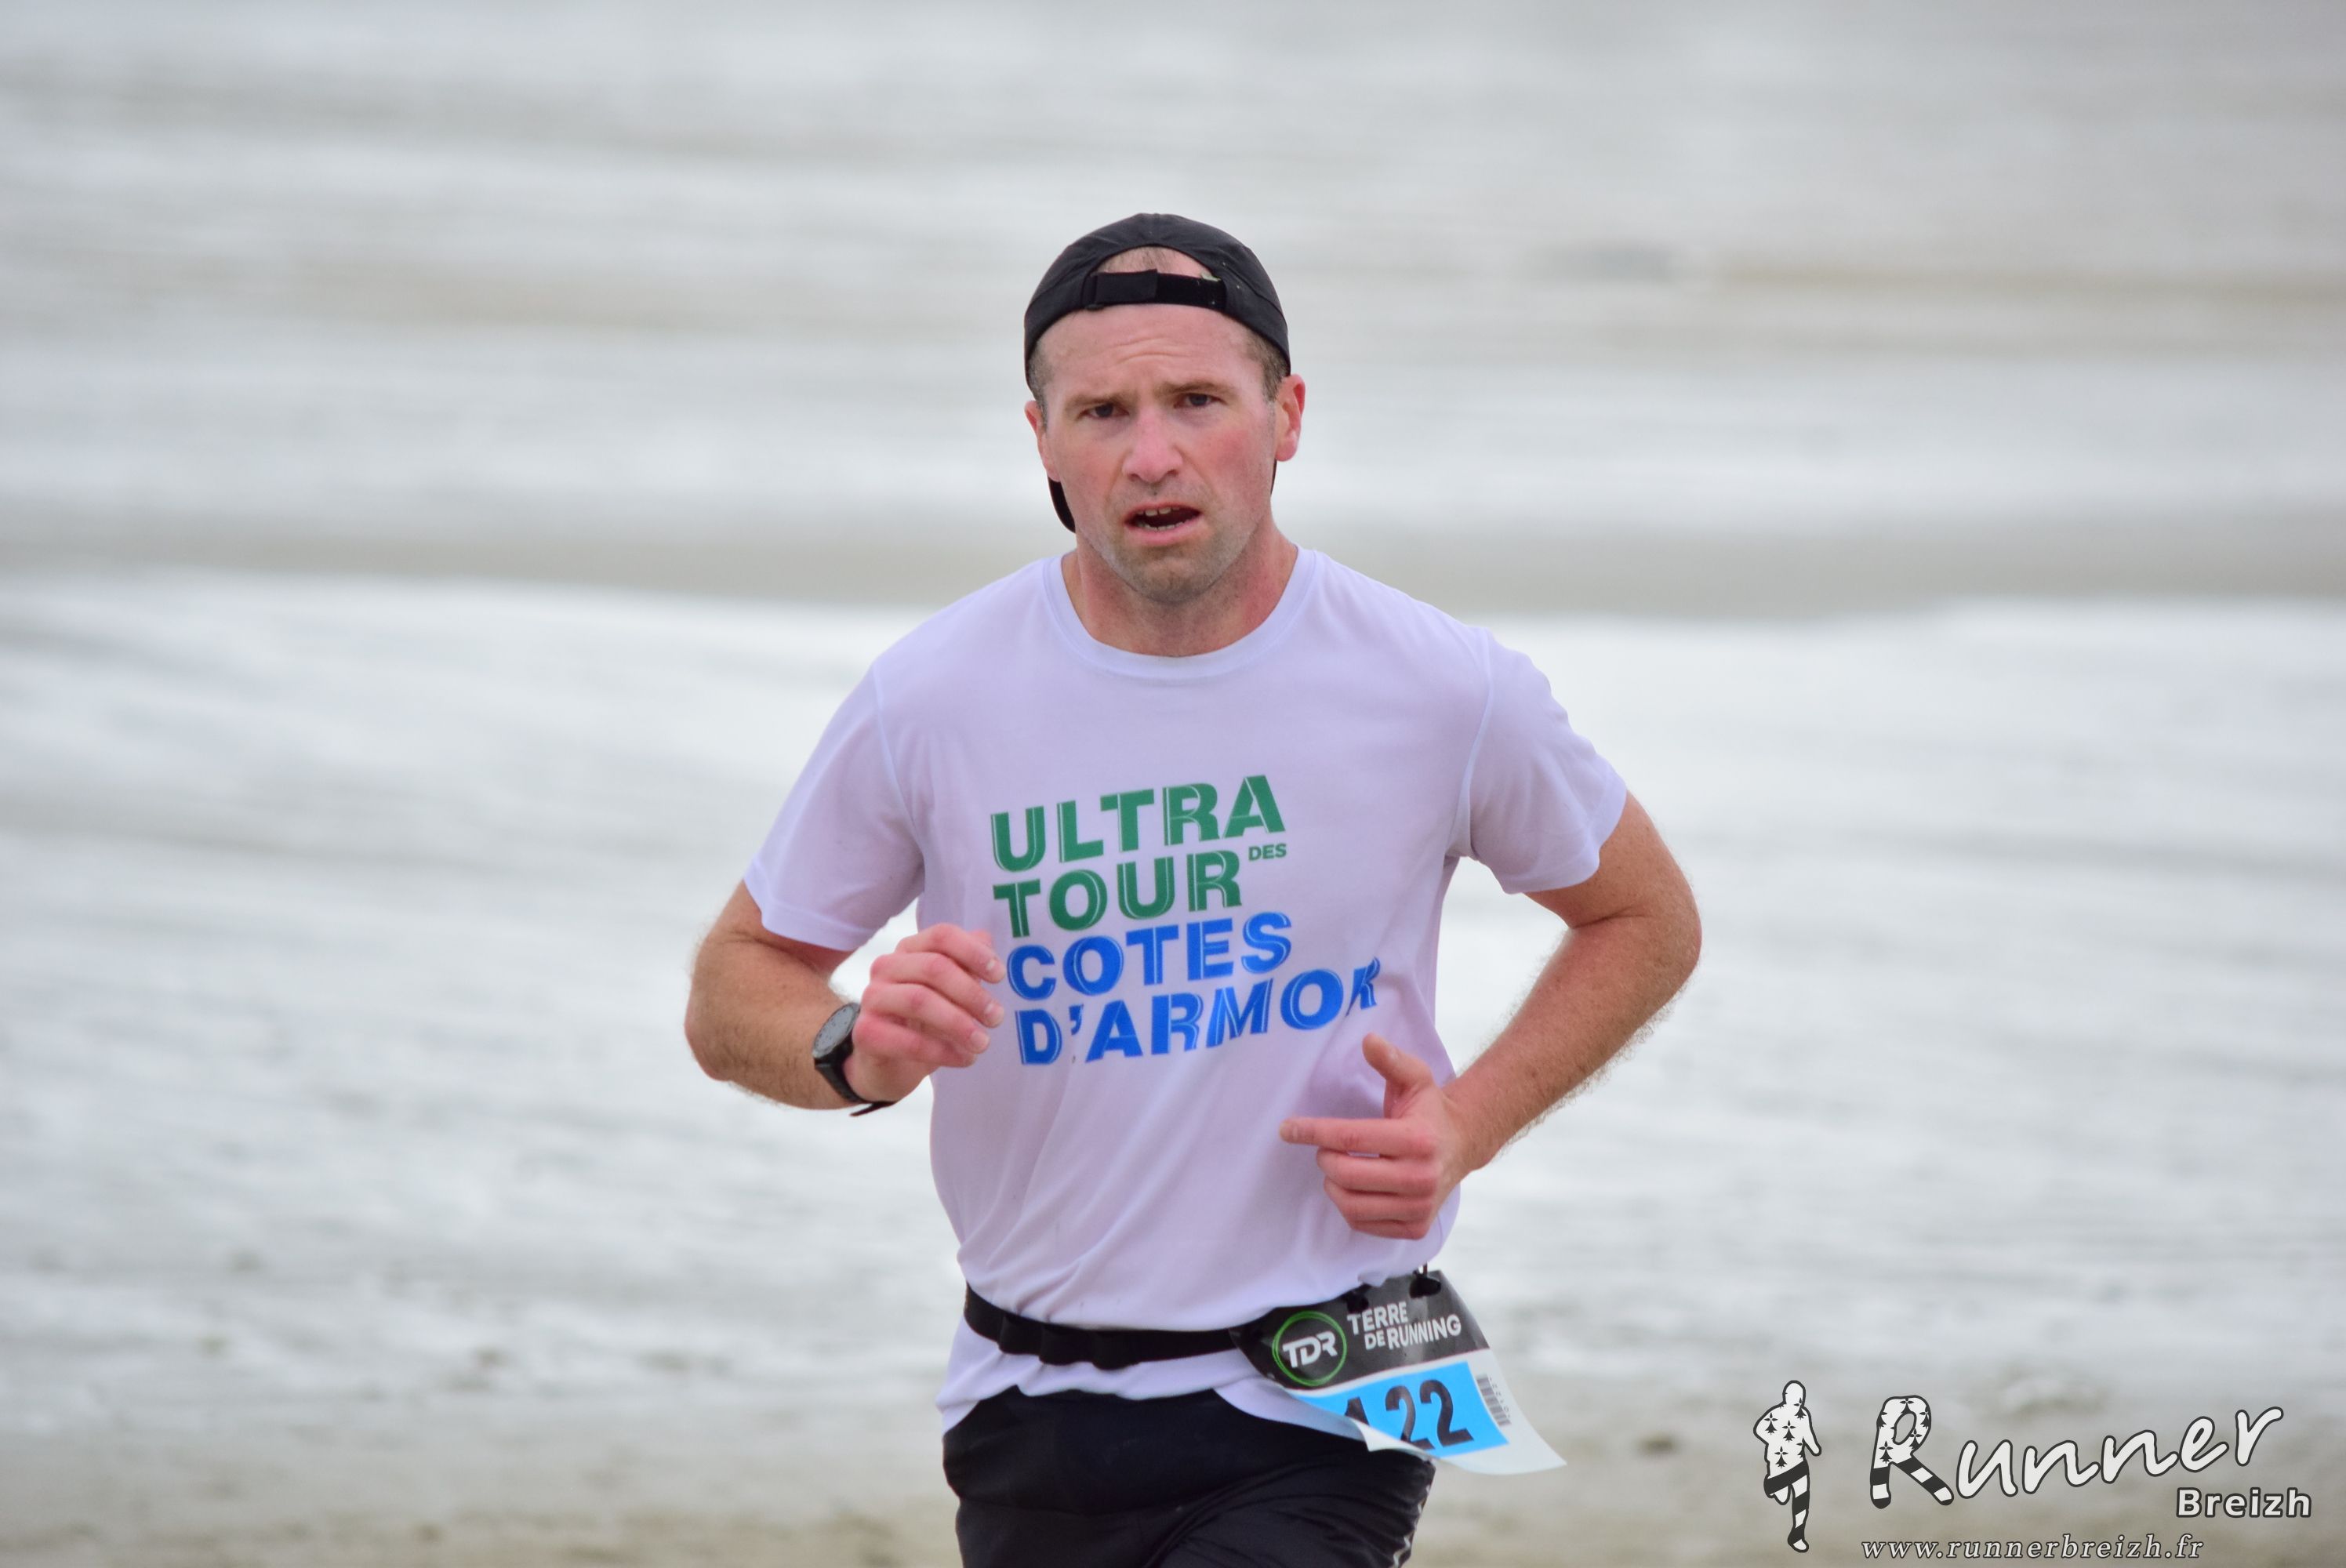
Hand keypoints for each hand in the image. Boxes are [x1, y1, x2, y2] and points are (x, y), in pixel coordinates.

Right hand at [848, 924, 1004, 1103]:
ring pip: (920, 1000)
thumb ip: (967, 966)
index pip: (942, 936)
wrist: (890, 1066)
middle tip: (997, 1018)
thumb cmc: (924, 1022)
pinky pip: (909, 1041)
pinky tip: (965, 1059)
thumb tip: (986, 939)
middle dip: (971, 993)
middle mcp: (887, 967)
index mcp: (909, 950)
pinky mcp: (866, 1032)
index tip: (999, 976)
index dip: (973, 952)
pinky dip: (943, 1051)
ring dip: (959, 1023)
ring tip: (983, 1043)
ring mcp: (873, 998)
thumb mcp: (951, 993)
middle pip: (934, 967)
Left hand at [1278, 1033, 1471, 1240]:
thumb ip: (1391, 1060)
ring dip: (1332, 1184)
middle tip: (1323, 1148)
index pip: (1351, 1138)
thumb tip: (1368, 1040)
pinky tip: (1353, 1187)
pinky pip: (1364, 1223)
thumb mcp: (1416, 1077)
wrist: (1463, 1144)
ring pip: (1351, 1205)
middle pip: (1347, 1174)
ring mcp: (1419, 1206)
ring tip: (1336, 1167)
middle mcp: (1421, 1177)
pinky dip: (1348, 1206)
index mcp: (1417, 1139)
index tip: (1287, 1128)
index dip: (1313, 1131)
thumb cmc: (1429, 1110)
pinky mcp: (1416, 1227)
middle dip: (1324, 1158)